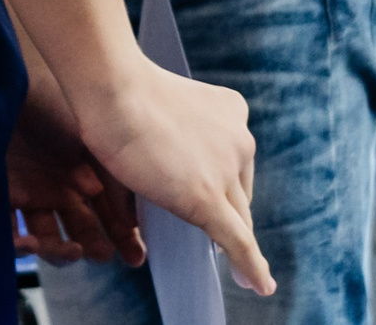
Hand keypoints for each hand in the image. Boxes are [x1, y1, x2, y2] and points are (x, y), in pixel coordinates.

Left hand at [9, 69, 143, 265]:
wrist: (16, 79)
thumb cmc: (59, 101)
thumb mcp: (95, 142)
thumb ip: (114, 182)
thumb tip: (129, 221)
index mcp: (84, 177)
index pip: (106, 217)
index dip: (121, 239)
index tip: (134, 258)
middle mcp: (58, 189)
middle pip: (78, 232)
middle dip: (91, 247)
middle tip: (101, 253)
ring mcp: (30, 193)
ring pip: (46, 238)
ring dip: (59, 252)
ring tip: (70, 250)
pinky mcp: (0, 196)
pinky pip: (9, 232)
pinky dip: (20, 244)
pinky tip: (30, 243)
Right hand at [75, 61, 273, 296]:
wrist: (115, 90)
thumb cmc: (122, 96)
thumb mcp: (161, 116)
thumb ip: (169, 152)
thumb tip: (145, 200)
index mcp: (231, 111)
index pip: (234, 161)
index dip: (227, 187)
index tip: (222, 203)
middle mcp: (239, 139)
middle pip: (239, 193)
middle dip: (233, 216)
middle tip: (225, 241)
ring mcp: (226, 168)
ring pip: (237, 218)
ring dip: (239, 244)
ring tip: (247, 274)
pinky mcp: (207, 197)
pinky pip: (237, 241)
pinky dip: (251, 266)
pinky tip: (259, 286)